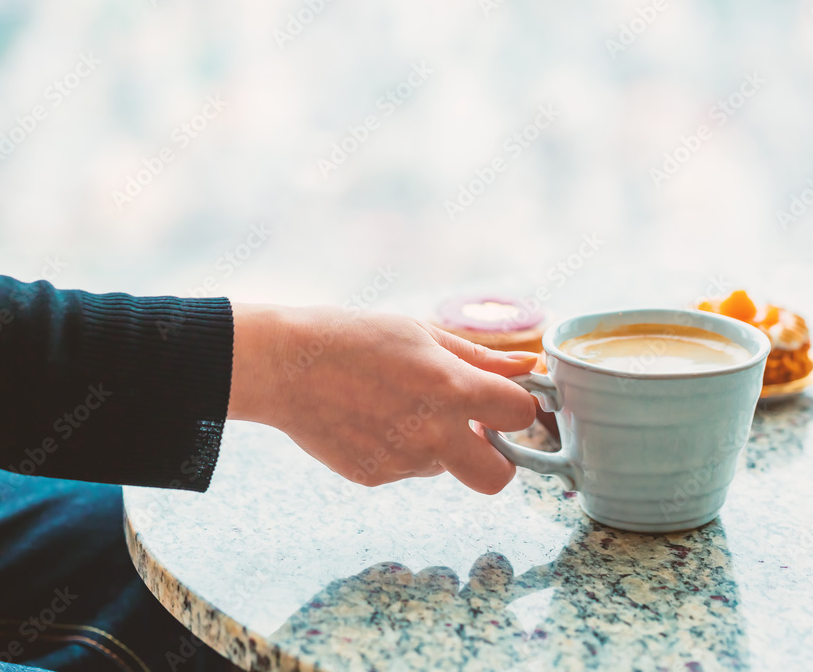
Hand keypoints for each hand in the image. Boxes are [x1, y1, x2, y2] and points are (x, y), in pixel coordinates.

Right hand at [227, 304, 537, 493]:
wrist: (285, 367)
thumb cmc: (353, 338)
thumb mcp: (421, 334)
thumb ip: (479, 358)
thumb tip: (527, 366)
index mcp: (452, 390)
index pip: (521, 415)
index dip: (518, 406)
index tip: (504, 400)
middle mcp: (433, 434)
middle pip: (498, 478)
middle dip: (499, 461)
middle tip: (478, 432)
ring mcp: (402, 462)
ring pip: (446, 468)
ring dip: (441, 445)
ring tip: (400, 406)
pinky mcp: (375, 477)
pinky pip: (408, 469)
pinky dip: (402, 449)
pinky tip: (373, 418)